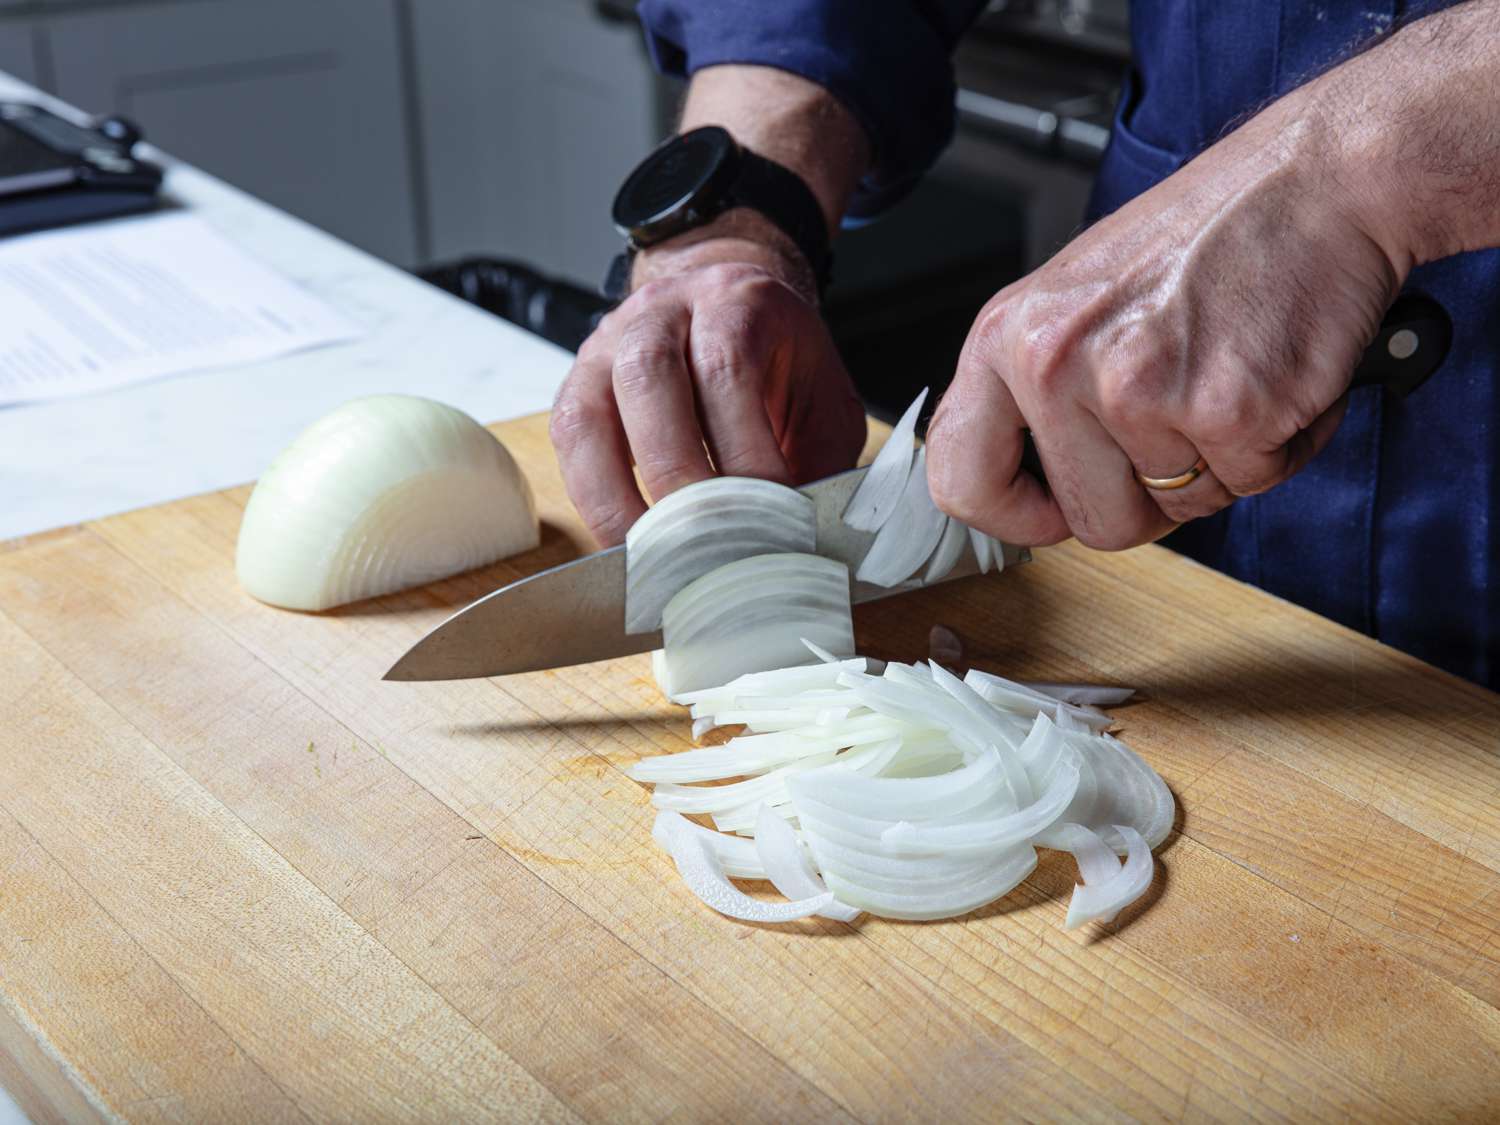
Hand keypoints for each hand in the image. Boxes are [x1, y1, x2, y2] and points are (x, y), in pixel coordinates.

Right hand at [551, 239, 865, 546]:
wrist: (729, 310)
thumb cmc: (777, 364)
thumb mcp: (820, 399)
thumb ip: (819, 457)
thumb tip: (805, 535)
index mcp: (733, 300)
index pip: (726, 368)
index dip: (743, 449)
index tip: (768, 515)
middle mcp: (660, 311)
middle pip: (648, 380)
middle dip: (677, 476)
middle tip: (708, 545)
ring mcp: (606, 346)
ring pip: (591, 415)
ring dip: (619, 496)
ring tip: (655, 557)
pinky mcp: (577, 386)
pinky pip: (570, 444)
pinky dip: (594, 498)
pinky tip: (626, 540)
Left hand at [926, 92, 1404, 549]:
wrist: (1317, 180)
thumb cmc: (1207, 237)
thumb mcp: (1077, 300)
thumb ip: (1039, 393)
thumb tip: (1027, 489)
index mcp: (1007, 338)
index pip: (960, 479)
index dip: (1013, 515)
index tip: (1053, 509)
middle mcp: (1056, 364)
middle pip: (1093, 522)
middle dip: (1150, 495)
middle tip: (1184, 417)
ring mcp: (1137, 390)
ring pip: (1177, 509)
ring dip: (1219, 462)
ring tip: (1229, 372)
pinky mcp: (1225, 409)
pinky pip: (1251, 483)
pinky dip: (1278, 444)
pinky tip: (1273, 373)